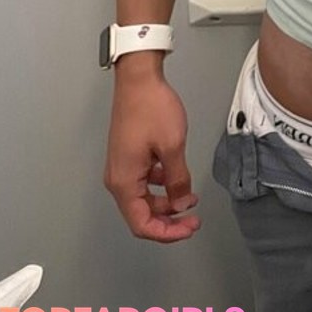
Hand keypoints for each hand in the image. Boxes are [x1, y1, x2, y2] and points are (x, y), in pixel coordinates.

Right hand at [104, 67, 199, 241]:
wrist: (139, 79)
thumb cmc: (151, 108)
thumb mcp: (173, 146)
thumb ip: (178, 180)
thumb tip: (182, 204)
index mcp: (124, 182)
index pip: (142, 224)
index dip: (167, 233)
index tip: (189, 228)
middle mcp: (118, 179)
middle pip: (142, 214)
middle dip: (169, 220)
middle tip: (193, 219)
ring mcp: (122, 167)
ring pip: (144, 198)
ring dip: (166, 202)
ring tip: (190, 198)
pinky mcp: (128, 156)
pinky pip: (143, 181)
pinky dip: (161, 185)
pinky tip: (177, 177)